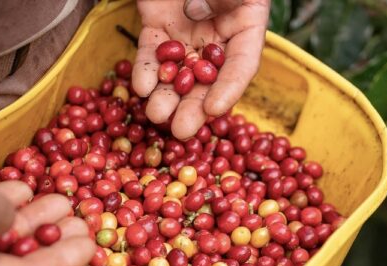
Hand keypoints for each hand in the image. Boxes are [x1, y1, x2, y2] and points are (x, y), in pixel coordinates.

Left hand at [133, 0, 269, 138]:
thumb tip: (196, 13)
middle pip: (207, 79)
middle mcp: (216, 37)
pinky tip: (141, 86)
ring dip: (167, 96)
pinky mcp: (157, 25)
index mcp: (245, 24)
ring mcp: (186, 34)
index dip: (229, 89)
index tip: (214, 109)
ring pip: (178, 72)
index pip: (241, 65)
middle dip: (193, 107)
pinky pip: (150, 51)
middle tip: (182, 130)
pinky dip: (145, 69)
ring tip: (156, 114)